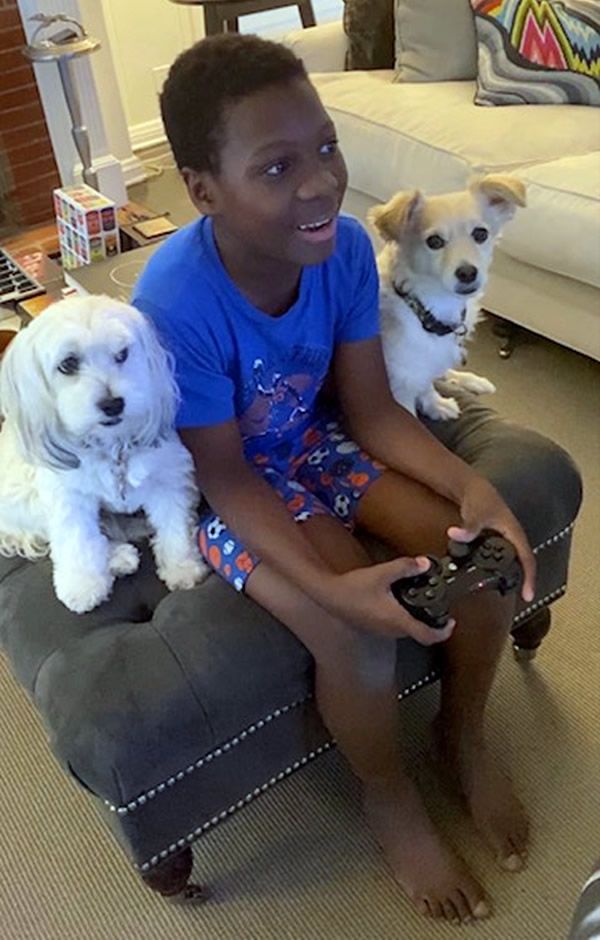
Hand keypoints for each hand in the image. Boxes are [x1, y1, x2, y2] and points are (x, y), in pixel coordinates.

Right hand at [318, 557, 455, 645]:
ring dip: (416, 621)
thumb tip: (424, 563)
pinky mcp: (374, 627)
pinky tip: (399, 602)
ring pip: (407, 630)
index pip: (428, 636)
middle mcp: (392, 630)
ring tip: (420, 603)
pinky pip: (395, 626)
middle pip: (419, 633)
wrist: (329, 596)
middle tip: (439, 608)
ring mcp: (382, 631)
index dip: (443, 632)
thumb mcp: (381, 573)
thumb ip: (405, 567)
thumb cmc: (354, 588)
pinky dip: (403, 618)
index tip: (451, 622)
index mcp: (398, 621)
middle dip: (431, 623)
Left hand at [450, 477, 535, 602]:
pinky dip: (499, 567)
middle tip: (522, 597)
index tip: (528, 595)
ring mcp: (505, 538)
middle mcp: (513, 537)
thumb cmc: (479, 498)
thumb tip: (457, 535)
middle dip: (524, 580)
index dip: (529, 578)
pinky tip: (492, 576)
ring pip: (513, 560)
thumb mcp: (475, 513)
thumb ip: (468, 527)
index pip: (527, 559)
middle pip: (523, 562)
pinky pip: (502, 556)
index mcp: (514, 533)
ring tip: (511, 592)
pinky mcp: (495, 539)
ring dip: (513, 575)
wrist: (472, 487)